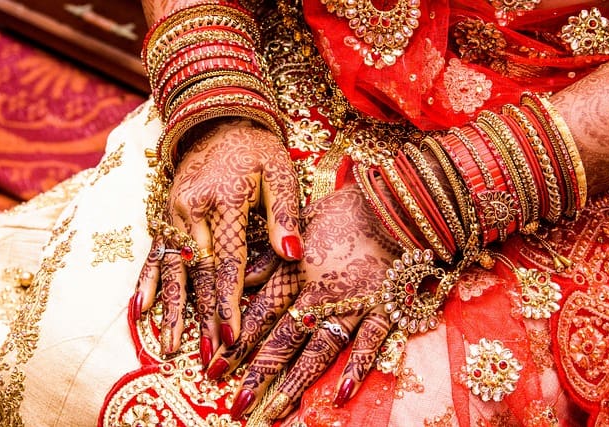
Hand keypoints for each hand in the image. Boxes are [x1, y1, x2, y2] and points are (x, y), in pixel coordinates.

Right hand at [132, 119, 302, 363]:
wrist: (218, 119)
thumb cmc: (256, 149)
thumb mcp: (279, 172)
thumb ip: (284, 213)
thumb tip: (293, 253)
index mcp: (222, 200)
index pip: (227, 261)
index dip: (229, 301)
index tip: (231, 335)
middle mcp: (191, 210)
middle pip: (198, 273)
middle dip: (202, 316)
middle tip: (206, 354)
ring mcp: (173, 213)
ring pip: (172, 269)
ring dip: (172, 309)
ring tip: (168, 346)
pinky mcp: (166, 215)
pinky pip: (154, 254)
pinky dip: (148, 283)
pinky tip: (141, 310)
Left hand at [205, 185, 401, 420]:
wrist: (393, 204)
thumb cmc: (342, 212)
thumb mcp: (297, 227)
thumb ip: (268, 258)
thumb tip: (236, 280)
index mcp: (296, 271)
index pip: (260, 314)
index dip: (236, 342)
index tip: (214, 367)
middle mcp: (320, 292)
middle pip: (285, 338)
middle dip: (260, 373)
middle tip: (238, 404)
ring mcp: (353, 303)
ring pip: (320, 349)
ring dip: (297, 382)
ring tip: (275, 412)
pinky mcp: (383, 308)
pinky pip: (369, 344)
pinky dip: (356, 370)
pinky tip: (339, 396)